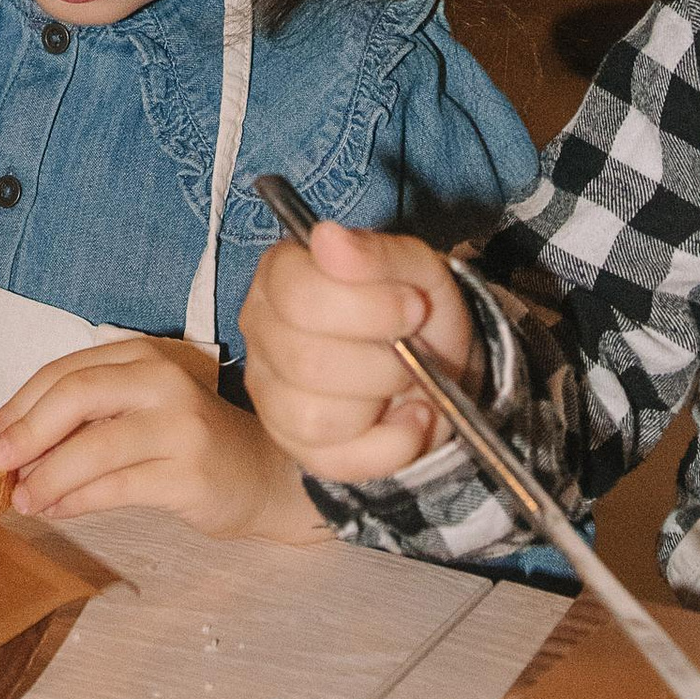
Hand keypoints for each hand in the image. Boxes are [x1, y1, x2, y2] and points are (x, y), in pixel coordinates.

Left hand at [0, 338, 318, 540]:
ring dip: (46, 476)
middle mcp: (160, 382)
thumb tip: (14, 450)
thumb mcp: (137, 412)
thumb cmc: (186, 443)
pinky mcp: (187, 473)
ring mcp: (178, 426)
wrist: (262, 476)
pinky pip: (116, 487)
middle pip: (75, 395)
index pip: (65, 372)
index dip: (19, 405)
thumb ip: (86, 420)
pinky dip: (76, 500)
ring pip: (93, 447)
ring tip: (22, 501)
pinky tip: (56, 510)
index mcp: (142, 357)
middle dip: (26, 432)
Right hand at [240, 221, 472, 483]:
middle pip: (306, 361)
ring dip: (382, 401)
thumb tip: (326, 237)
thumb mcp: (416, 267)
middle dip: (382, 361)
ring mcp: (272, 394)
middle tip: (412, 349)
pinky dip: (391, 444)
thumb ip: (376, 252)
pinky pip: (337, 461)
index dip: (366, 306)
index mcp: (280, 275)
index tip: (413, 306)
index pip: (297, 295)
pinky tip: (408, 418)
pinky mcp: (296, 446)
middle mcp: (261, 332)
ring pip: (316, 416)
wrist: (438, 363)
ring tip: (406, 381)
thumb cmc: (414, 306)